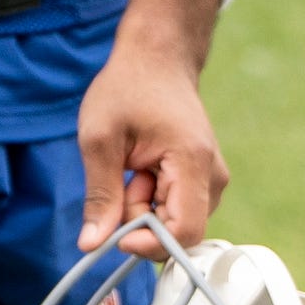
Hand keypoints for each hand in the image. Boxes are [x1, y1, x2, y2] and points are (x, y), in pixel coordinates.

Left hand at [77, 0, 230, 254]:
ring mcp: (212, 179)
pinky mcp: (203, 180)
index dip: (148, 243)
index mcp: (193, 164)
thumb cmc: (126, 89)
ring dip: (143, 208)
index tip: (114, 231)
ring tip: (131, 166)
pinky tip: (140, 169)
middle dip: (140, 219)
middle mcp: (213, 177)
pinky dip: (150, 199)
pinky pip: (175, 209)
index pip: (184, 232)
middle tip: (122, 178)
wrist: (156, 59)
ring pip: (175, 222)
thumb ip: (100, 195)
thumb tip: (91, 245)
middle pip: (179, 232)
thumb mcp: (98, 139)